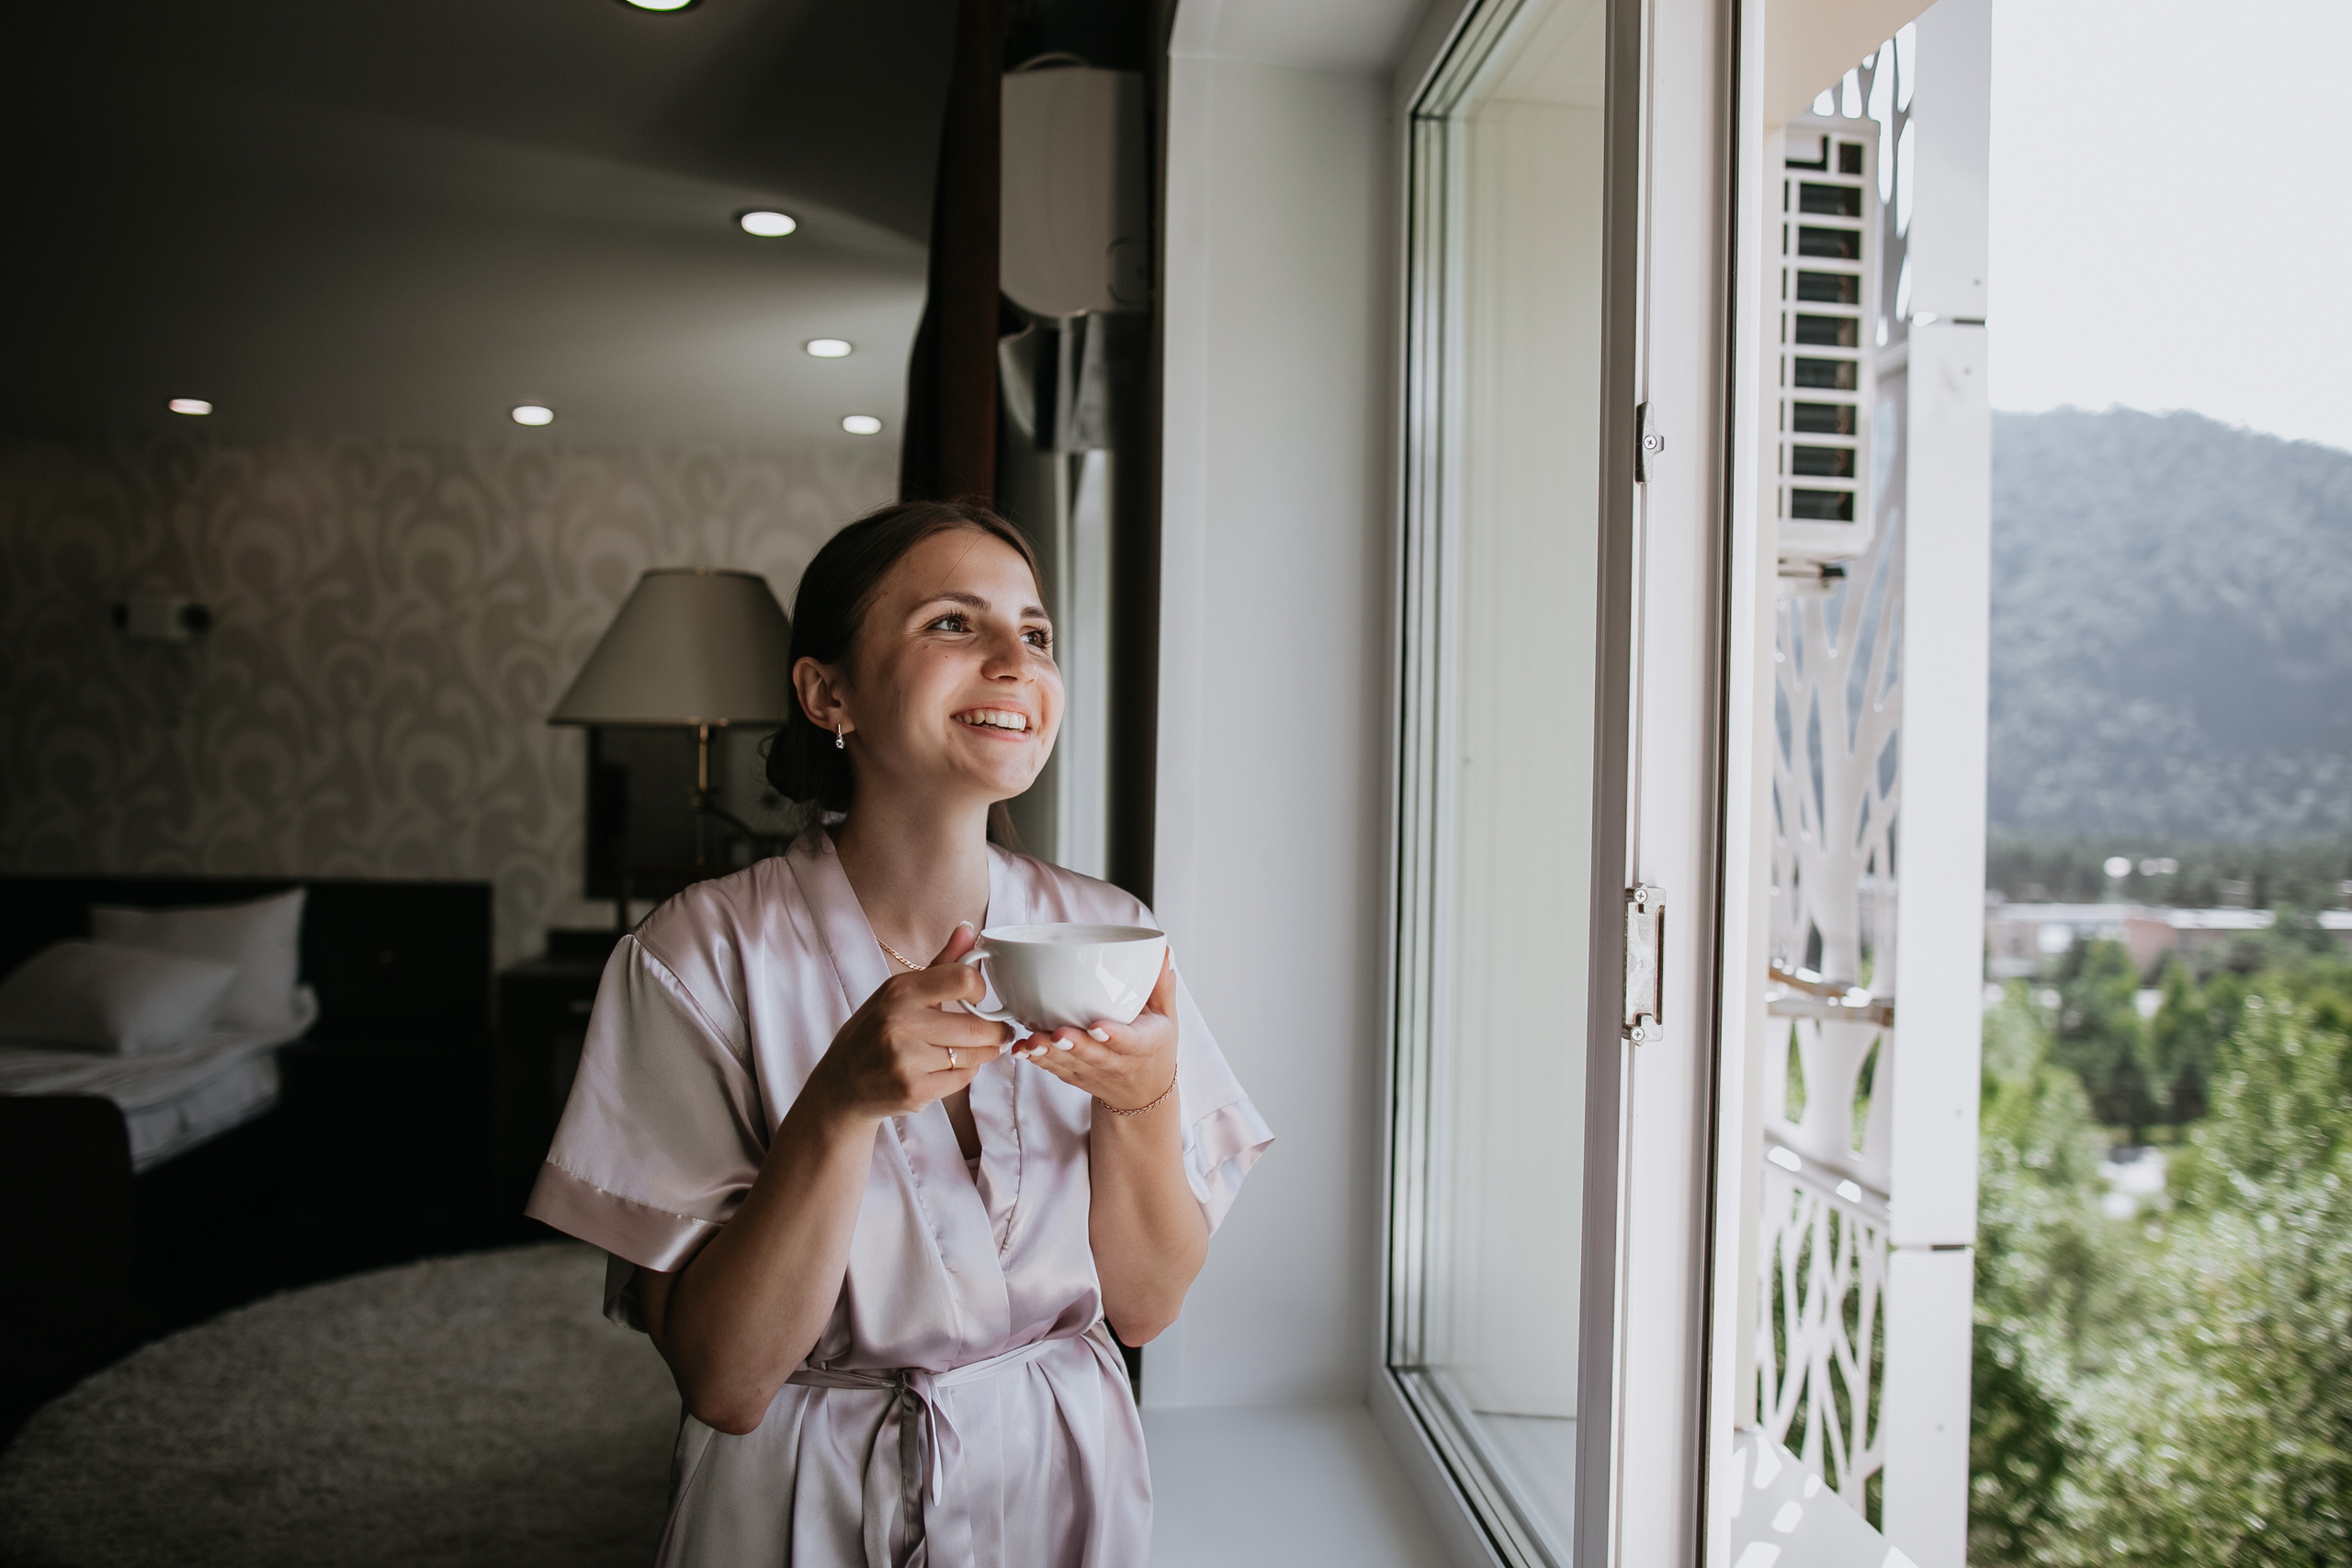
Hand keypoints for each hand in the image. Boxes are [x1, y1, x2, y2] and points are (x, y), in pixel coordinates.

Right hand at [804, 924, 1012, 1124]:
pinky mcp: (913, 1091)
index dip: (980, 990)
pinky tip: (950, 1067)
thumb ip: (941, 963)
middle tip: (999, 1031)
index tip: (978, 998)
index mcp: (899, 990)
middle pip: (976, 1026)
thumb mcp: (899, 992)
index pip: (963, 979)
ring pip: (972, 1055)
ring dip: (983, 1053)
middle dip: (995, 1031)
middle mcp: (900, 1023)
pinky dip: (965, 1073)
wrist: (842, 1084)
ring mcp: (905, 1060)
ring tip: (978, 1049)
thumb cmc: (875, 1032)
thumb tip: (967, 929)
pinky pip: (962, 1079)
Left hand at [1019, 954, 1178, 1111]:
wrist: (1143, 1093)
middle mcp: (1118, 1063)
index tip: (1097, 1027)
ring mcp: (1094, 1072)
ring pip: (1070, 1065)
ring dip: (1049, 1054)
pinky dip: (1038, 1061)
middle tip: (1058, 1034)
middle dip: (1076, 1046)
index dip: (1114, 1036)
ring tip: (1032, 1042)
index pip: (1131, 1043)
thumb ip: (1162, 984)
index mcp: (1144, 1046)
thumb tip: (1164, 950)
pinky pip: (1055, 1070)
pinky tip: (1022, 1050)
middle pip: (1095, 1056)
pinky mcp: (1075, 1077)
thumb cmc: (1154, 1046)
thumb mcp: (1166, 1017)